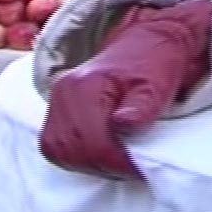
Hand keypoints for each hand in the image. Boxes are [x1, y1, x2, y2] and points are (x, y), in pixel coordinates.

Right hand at [37, 0, 211, 177]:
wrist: (145, 42)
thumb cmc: (153, 63)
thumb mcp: (157, 84)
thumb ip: (141, 107)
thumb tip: (124, 125)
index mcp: (86, 84)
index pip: (92, 141)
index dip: (116, 162)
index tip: (139, 169)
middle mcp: (63, 92)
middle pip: (71, 149)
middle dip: (102, 166)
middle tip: (130, 168)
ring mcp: (56, 100)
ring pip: (57, 150)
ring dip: (87, 163)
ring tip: (116, 162)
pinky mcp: (56, 108)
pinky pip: (54, 145)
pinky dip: (75, 156)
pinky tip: (99, 155)